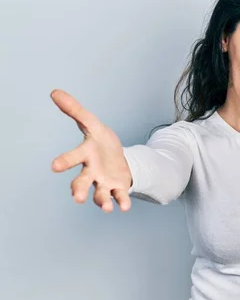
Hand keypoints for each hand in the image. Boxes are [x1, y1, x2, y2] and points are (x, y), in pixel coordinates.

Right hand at [50, 89, 131, 211]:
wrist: (118, 157)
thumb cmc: (101, 141)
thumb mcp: (92, 124)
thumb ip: (75, 110)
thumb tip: (54, 91)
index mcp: (85, 155)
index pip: (73, 158)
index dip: (64, 161)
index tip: (55, 166)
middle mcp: (91, 172)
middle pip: (82, 182)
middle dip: (79, 190)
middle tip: (78, 198)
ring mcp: (103, 182)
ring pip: (99, 194)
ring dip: (102, 201)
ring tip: (106, 207)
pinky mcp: (117, 188)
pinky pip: (118, 197)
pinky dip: (121, 202)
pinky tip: (125, 207)